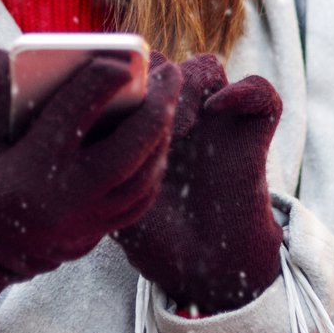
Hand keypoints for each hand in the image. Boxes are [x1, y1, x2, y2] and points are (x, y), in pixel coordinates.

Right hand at [0, 47, 182, 322]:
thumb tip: (1, 55)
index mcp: (30, 168)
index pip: (77, 112)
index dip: (102, 78)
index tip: (120, 59)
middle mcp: (65, 199)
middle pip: (129, 149)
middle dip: (157, 106)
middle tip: (169, 73)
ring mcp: (84, 224)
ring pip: (143, 178)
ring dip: (162, 138)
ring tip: (167, 103)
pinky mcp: (93, 238)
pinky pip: (139, 203)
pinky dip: (153, 170)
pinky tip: (155, 144)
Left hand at [112, 54, 283, 314]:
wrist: (204, 268)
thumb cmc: (152, 235)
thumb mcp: (111, 201)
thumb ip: (97, 162)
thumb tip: (72, 124)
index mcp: (142, 122)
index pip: (129, 73)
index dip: (119, 80)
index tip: (109, 111)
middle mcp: (180, 113)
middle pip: (166, 64)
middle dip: (152, 81)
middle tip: (143, 117)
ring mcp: (217, 121)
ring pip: (207, 66)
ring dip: (190, 84)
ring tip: (178, 126)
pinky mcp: (252, 133)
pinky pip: (260, 90)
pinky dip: (243, 90)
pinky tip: (217, 108)